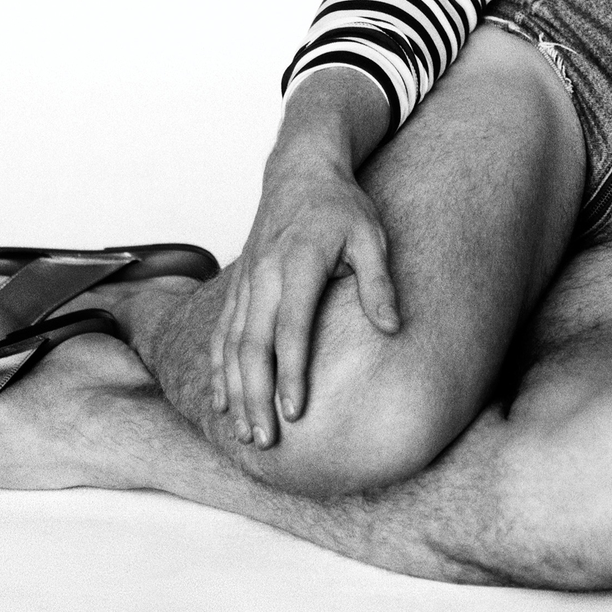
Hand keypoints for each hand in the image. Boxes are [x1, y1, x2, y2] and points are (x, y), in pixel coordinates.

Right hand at [211, 81, 398, 449]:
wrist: (300, 169)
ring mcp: (246, 280)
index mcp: (297, 262)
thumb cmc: (340, 206)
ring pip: (230, 344)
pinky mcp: (238, 285)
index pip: (290, 327)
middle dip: (256, 397)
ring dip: (235, 391)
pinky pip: (221, 333)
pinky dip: (218, 370)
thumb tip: (393, 328)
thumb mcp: (371, 235)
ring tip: (245, 434)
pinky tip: (222, 401)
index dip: (291, 372)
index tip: (295, 413)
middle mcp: (263, 274)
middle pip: (251, 345)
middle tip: (266, 441)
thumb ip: (378, 282)